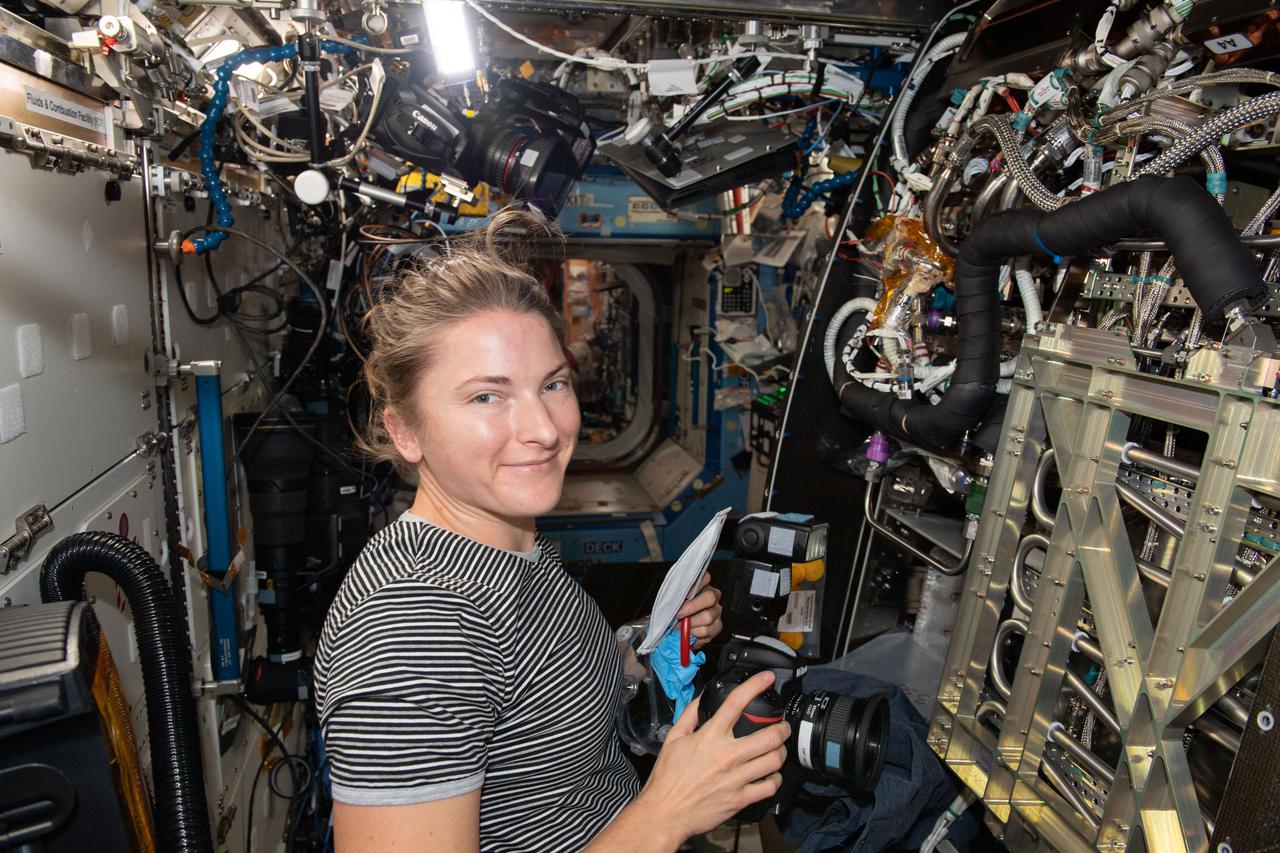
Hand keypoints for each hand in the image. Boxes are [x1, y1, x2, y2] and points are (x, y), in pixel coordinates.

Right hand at [634, 671, 788, 843]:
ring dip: (781, 752)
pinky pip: (769, 787)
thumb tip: (702, 697)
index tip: (767, 678)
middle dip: (783, 728)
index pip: (736, 703)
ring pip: (774, 760)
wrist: (665, 812)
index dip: (755, 685)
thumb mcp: (673, 739)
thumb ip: (689, 715)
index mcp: (710, 737)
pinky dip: (775, 779)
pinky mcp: (740, 799)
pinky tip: (771, 775)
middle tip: (783, 726)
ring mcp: (736, 778)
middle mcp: (727, 755)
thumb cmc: (667, 778)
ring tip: (778, 750)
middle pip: (769, 735)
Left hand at [677, 573, 722, 649]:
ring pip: (708, 617)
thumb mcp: (674, 599)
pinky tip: (688, 633)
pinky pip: (707, 631)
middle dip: (691, 607)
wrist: (680, 628)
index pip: (705, 577)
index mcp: (703, 585)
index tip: (684, 593)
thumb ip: (675, 595)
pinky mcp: (717, 627)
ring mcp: (717, 612)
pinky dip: (694, 634)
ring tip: (679, 626)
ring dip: (691, 624)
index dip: (695, 584)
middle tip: (678, 614)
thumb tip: (671, 598)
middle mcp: (713, 597)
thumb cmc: (677, 610)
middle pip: (709, 597)